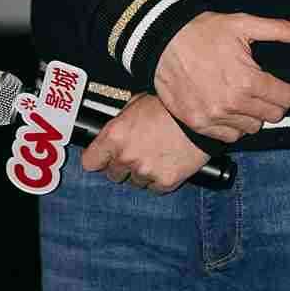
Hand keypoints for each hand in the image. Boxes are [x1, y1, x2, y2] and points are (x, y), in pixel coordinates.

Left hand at [80, 93, 210, 193]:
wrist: (199, 114)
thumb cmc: (169, 105)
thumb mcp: (137, 102)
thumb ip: (121, 121)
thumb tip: (114, 130)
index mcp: (115, 136)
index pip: (90, 162)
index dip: (99, 158)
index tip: (104, 157)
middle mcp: (127, 157)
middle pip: (113, 174)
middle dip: (123, 164)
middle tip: (138, 150)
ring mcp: (146, 171)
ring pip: (135, 182)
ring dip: (142, 172)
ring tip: (157, 152)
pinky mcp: (165, 181)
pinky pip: (154, 187)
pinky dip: (160, 178)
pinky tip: (167, 161)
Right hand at [154, 10, 289, 142]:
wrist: (162, 42)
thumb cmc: (203, 31)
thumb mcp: (242, 24)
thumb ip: (277, 30)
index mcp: (247, 81)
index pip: (284, 99)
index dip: (288, 90)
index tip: (284, 85)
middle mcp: (232, 104)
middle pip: (271, 117)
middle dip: (274, 103)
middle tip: (265, 91)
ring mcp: (213, 117)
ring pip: (251, 129)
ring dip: (254, 116)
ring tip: (246, 98)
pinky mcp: (197, 124)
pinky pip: (228, 137)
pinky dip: (233, 126)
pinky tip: (229, 109)